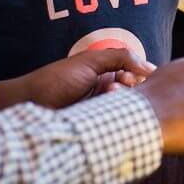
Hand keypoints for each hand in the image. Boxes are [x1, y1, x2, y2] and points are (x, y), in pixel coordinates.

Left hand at [0, 47, 155, 112]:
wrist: (32, 104)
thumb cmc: (58, 79)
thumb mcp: (90, 61)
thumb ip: (121, 57)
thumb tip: (150, 67)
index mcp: (107, 71)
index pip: (137, 73)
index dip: (139, 75)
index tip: (130, 75)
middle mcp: (107, 89)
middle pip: (136, 91)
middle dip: (131, 88)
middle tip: (115, 85)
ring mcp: (103, 108)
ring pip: (128, 107)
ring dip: (122, 100)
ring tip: (108, 94)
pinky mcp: (98, 126)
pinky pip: (117, 122)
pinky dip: (116, 116)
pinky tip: (104, 110)